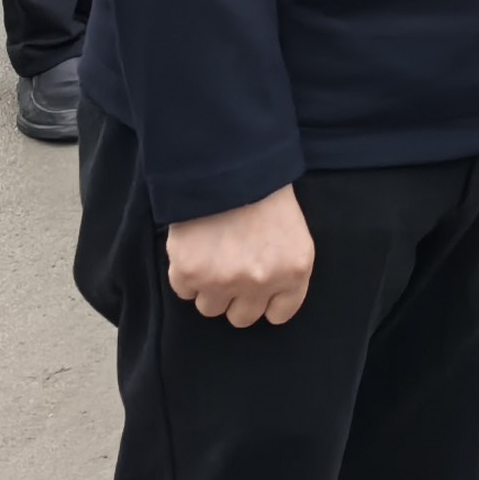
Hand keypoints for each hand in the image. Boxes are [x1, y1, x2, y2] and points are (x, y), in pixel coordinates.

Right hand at [163, 184, 314, 326]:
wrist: (228, 162)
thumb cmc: (263, 191)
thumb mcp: (292, 231)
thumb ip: (283, 269)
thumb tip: (266, 300)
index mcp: (294, 270)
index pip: (280, 313)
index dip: (265, 301)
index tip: (256, 290)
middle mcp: (262, 281)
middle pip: (242, 317)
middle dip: (235, 297)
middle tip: (230, 269)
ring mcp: (225, 280)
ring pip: (210, 308)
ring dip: (208, 286)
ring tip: (211, 254)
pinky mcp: (191, 274)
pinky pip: (183, 291)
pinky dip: (185, 274)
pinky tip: (195, 247)